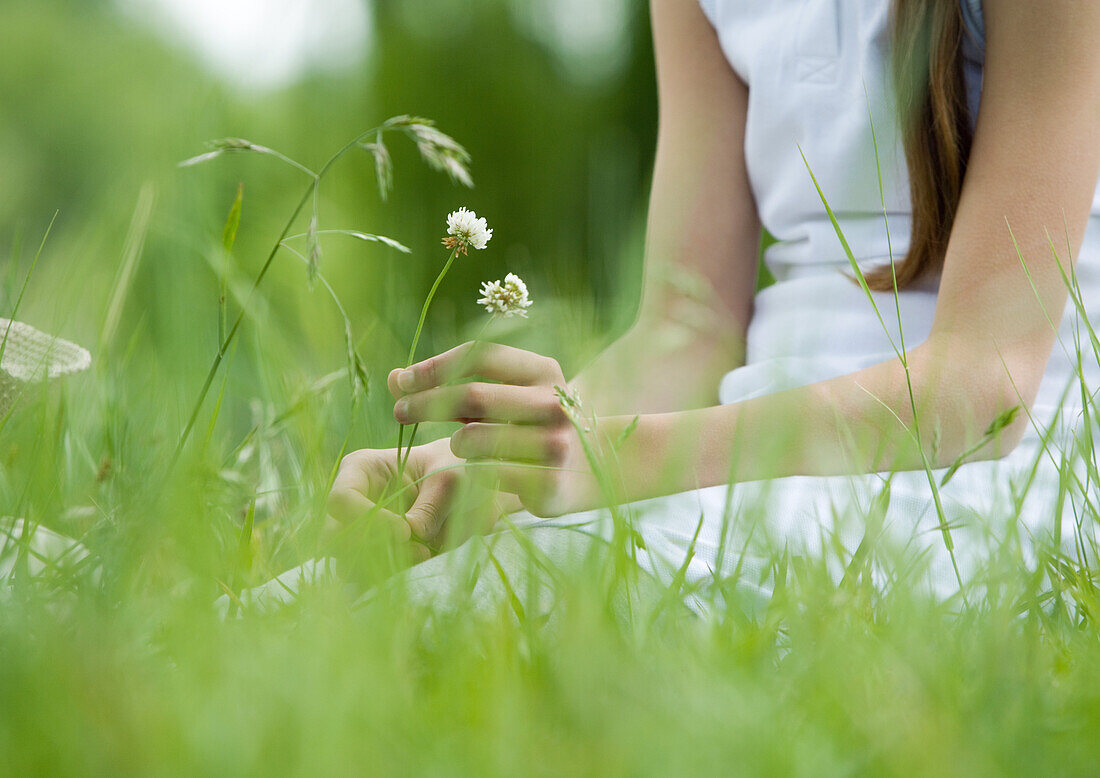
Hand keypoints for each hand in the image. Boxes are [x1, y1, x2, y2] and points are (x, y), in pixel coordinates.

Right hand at [326, 438, 505, 564]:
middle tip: (415, 548)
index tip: (405, 531)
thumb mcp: (451, 481)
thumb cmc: (454, 469)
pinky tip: (418, 559)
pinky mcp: (372, 550)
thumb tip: (412, 535)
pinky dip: (389, 573)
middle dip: (370, 548)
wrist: (468, 488)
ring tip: (424, 552)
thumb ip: (431, 506)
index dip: (367, 519)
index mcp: (361, 469)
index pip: (340, 500)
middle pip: (332, 536)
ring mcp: (358, 528)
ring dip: (383, 564)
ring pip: (346, 560)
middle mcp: (352, 500)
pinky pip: (365, 573)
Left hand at [389, 342, 600, 517]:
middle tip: (398, 412)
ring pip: (474, 439)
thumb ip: (452, 385)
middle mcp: (554, 403)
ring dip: (454, 442)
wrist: (596, 470)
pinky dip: (470, 471)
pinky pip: (485, 474)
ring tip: (459, 446)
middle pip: (473, 395)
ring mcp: (555, 444)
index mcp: (544, 370)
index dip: (435, 366)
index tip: (401, 382)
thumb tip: (394, 379)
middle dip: (426, 402)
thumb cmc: (532, 426)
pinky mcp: (549, 483)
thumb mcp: (503, 395)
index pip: (480, 355)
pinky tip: (476, 471)